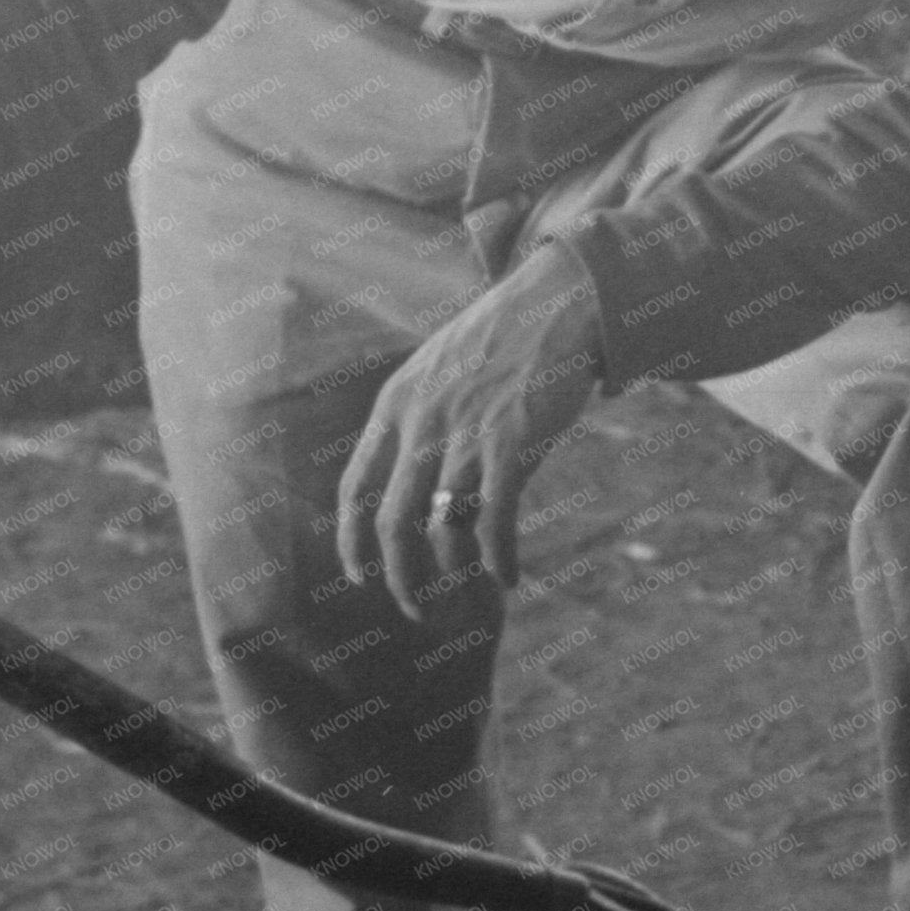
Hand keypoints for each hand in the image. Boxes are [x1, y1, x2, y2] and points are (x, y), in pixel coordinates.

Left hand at [337, 242, 607, 618]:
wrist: (557, 302)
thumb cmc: (502, 338)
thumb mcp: (436, 367)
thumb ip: (416, 416)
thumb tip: (408, 476)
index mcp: (395, 405)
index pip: (354, 486)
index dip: (351, 540)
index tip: (357, 574)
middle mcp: (421, 423)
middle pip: (391, 522)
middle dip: (399, 577)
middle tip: (416, 609)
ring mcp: (466, 434)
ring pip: (443, 529)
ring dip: (453, 575)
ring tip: (470, 598)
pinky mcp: (512, 443)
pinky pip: (495, 521)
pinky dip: (499, 560)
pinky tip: (509, 578)